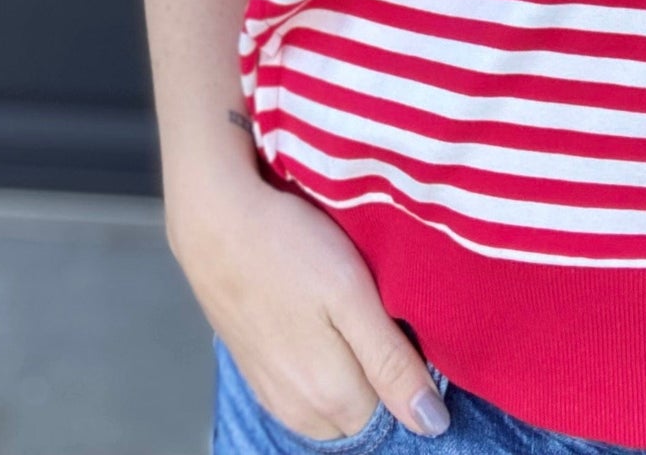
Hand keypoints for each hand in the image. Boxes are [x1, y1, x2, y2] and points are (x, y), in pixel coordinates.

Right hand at [169, 167, 447, 440]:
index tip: (403, 325)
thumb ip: (391, 362)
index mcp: (332, 399)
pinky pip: (303, 392)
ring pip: (333, 406)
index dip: (408, 370)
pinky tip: (316, 323)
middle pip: (363, 413)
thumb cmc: (288, 246)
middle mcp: (301, 412)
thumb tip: (433, 424)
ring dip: (348, 374)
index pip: (396, 413)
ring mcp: (273, 395)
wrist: (213, 221)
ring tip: (346, 315)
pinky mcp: (255, 373)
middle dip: (378, 377)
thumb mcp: (353, 294)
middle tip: (375, 313)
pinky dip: (319, 369)